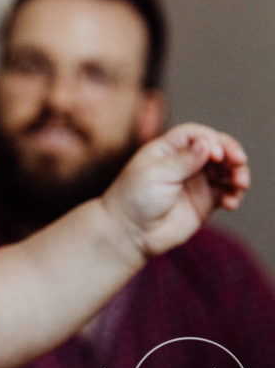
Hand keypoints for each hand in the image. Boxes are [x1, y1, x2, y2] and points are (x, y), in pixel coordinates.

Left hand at [102, 122, 248, 257]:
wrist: (129, 232)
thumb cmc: (134, 199)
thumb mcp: (156, 175)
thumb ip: (183, 160)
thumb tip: (208, 143)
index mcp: (168, 149)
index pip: (196, 134)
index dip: (211, 139)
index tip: (216, 153)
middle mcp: (185, 162)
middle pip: (217, 148)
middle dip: (231, 153)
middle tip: (239, 163)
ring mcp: (196, 181)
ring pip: (226, 169)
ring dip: (238, 173)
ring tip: (239, 184)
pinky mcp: (205, 201)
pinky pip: (228, 192)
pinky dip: (234, 194)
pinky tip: (230, 203)